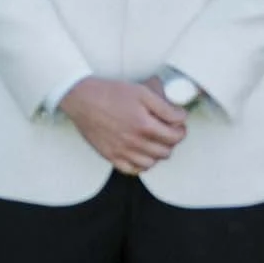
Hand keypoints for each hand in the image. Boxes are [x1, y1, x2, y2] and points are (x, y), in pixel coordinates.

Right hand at [59, 76, 188, 174]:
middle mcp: (134, 142)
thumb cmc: (110, 93)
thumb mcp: (141, 92)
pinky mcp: (110, 156)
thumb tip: (181, 117)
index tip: (178, 125)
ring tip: (154, 141)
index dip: (181, 130)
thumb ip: (164, 107)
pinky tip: (140, 153)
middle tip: (168, 131)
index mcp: (144, 125)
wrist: (82, 99)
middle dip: (171, 141)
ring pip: (151, 163)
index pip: (175, 137)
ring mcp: (121, 152)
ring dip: (157, 153)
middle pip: (165, 152)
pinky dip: (140, 164)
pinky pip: (132, 170)